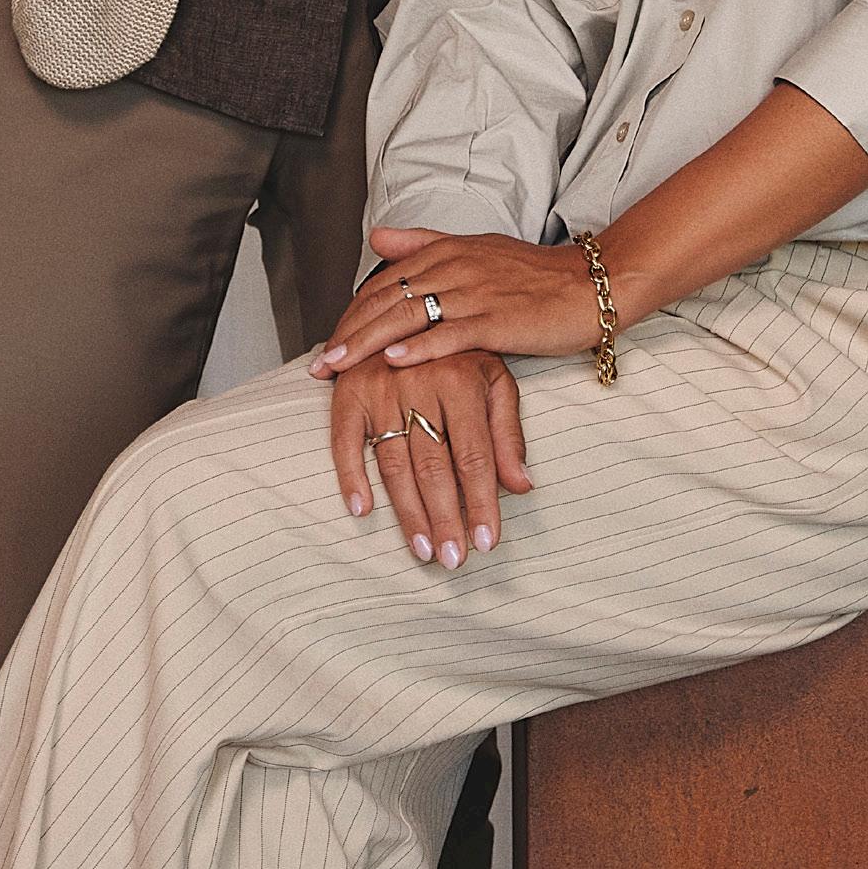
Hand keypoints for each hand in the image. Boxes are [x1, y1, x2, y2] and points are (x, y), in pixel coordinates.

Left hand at [312, 226, 607, 374]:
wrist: (587, 285)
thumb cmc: (533, 274)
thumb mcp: (476, 249)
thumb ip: (425, 243)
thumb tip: (376, 235)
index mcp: (448, 252)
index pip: (385, 281)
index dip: (352, 312)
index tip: (328, 341)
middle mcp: (456, 267)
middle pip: (389, 299)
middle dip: (349, 331)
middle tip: (320, 364)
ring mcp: (476, 292)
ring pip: (410, 315)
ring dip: (369, 342)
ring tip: (340, 365)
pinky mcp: (499, 318)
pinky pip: (451, 332)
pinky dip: (420, 346)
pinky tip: (394, 360)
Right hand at [328, 345, 532, 567]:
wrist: (411, 309)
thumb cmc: (460, 354)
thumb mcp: (496, 381)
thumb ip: (509, 433)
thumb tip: (523, 486)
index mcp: (462, 379)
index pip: (474, 454)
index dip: (482, 501)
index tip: (488, 543)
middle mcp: (419, 381)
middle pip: (433, 464)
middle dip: (445, 517)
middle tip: (453, 560)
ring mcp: (380, 386)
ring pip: (394, 461)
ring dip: (407, 511)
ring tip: (423, 550)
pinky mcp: (349, 390)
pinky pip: (344, 439)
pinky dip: (350, 475)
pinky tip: (362, 510)